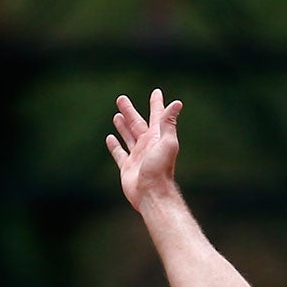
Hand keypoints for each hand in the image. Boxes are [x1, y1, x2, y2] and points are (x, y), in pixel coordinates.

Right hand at [107, 89, 182, 209]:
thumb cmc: (161, 169)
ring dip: (123, 126)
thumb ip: (168, 122)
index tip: (156, 92)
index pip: (156, 116)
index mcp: (157, 138)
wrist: (152, 194)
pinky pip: (119, 153)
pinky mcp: (127, 167)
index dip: (156, 104)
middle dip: (130, 111)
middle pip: (137, 124)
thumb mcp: (167, 142)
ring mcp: (137, 156)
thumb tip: (177, 103)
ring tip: (116, 115)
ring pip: (128, 136)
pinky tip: (110, 138)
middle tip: (121, 99)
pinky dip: (115, 145)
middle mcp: (147, 145)